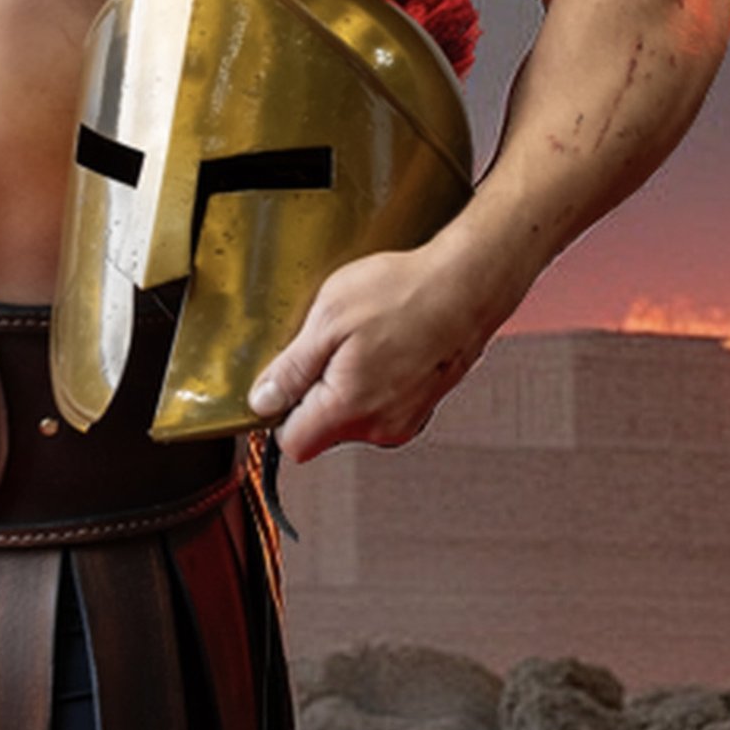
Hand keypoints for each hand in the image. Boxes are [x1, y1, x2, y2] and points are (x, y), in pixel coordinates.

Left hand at [246, 240, 503, 462]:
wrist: (466, 285)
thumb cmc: (405, 294)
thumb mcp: (328, 318)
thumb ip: (291, 369)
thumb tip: (263, 400)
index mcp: (350, 409)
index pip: (293, 444)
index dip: (279, 413)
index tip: (282, 381)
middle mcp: (380, 426)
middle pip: (323, 431)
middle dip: (314, 395)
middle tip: (327, 345)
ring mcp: (405, 419)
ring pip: (353, 418)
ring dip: (345, 386)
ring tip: (361, 339)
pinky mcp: (422, 406)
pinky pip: (381, 405)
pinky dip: (374, 382)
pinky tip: (384, 343)